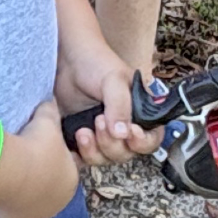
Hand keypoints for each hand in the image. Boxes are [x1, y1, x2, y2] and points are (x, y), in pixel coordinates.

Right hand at [0, 99, 86, 217]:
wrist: (10, 169)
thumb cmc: (33, 146)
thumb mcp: (46, 121)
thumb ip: (51, 112)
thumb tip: (51, 101)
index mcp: (71, 179)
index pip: (63, 167)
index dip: (49, 155)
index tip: (35, 147)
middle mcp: (57, 202)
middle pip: (46, 186)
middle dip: (36, 174)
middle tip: (20, 158)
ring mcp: (36, 215)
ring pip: (28, 200)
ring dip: (20, 188)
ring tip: (8, 170)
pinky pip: (10, 209)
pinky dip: (5, 198)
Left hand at [55, 43, 162, 168]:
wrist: (67, 58)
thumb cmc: (96, 63)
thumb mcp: (113, 79)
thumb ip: (120, 105)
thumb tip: (122, 133)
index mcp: (140, 114)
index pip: (151, 140)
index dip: (143, 142)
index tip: (130, 133)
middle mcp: (123, 128)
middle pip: (126, 154)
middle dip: (112, 143)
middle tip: (98, 120)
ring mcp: (102, 135)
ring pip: (105, 158)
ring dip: (94, 150)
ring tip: (83, 130)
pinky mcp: (83, 139)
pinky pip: (84, 158)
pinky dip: (79, 155)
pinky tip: (73, 140)